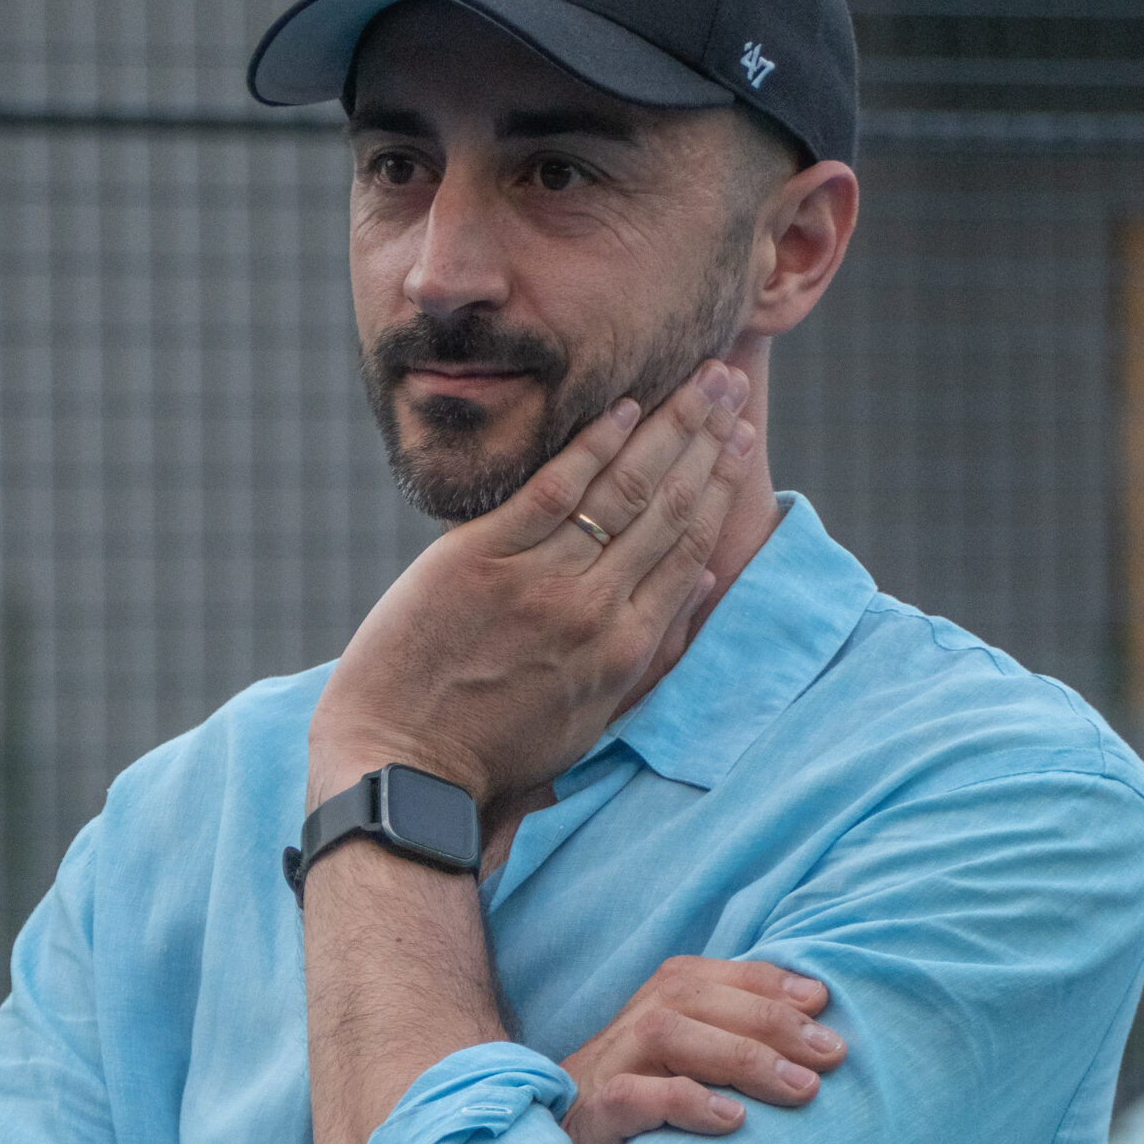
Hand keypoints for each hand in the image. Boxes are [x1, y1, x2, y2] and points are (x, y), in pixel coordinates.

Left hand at [309, 360, 751, 806]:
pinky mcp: (478, 561)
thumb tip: (704, 585)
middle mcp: (593, 610)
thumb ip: (651, 651)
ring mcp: (537, 582)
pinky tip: (621, 408)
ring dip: (665, 427)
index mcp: (625, 649)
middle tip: (731, 384)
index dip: (721, 486)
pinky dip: (590, 446)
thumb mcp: (593, 715)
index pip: (688, 549)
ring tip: (697, 379)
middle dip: (705, 439)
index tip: (741, 439)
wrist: (402, 764)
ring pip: (620, 490)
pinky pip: (550, 490)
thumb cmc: (495, 748)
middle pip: (666, 508)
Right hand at [561, 957, 845, 1143]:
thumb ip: (734, 1043)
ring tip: (800, 1088)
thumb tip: (816, 1034)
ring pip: (664, 1034)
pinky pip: (630, 1096)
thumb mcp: (691, 1071)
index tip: (822, 1002)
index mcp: (655, 1006)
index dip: (769, 982)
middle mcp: (629, 1028)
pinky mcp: (590, 1117)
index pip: (713, 976)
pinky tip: (733, 1120)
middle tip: (830, 1053)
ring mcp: (605, 1069)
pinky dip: (685, 1102)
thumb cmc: (647, 1117)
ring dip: (739, 1055)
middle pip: (693, 996)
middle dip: (770, 1020)